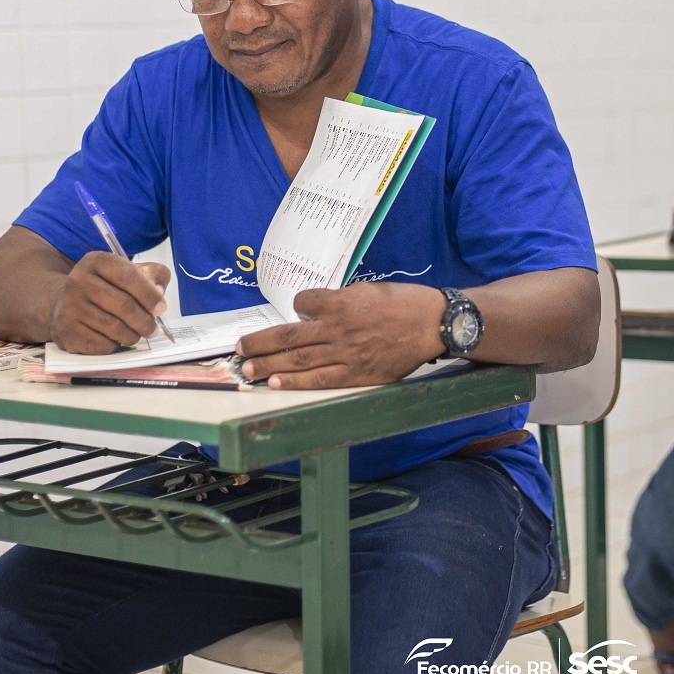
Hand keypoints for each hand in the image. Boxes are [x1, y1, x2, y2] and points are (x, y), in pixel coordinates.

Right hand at [49, 254, 171, 354]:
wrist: (67, 304)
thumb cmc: (107, 287)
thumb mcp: (129, 272)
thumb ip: (153, 275)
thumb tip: (159, 293)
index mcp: (96, 261)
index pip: (127, 275)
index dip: (148, 294)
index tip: (161, 308)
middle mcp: (78, 281)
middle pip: (123, 304)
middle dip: (145, 320)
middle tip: (153, 329)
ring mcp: (70, 307)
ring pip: (114, 328)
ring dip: (133, 335)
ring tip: (137, 333)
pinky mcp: (67, 332)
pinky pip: (102, 344)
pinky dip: (116, 345)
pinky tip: (116, 339)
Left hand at [237, 282, 445, 389]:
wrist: (435, 324)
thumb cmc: (406, 303)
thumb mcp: (370, 289)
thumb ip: (342, 299)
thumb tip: (318, 309)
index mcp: (342, 302)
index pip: (303, 302)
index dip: (298, 306)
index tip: (299, 311)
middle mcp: (338, 327)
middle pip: (289, 335)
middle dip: (261, 342)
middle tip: (239, 349)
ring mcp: (346, 352)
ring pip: (298, 359)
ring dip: (269, 365)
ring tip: (248, 369)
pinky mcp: (357, 373)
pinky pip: (319, 379)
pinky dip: (295, 382)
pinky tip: (276, 384)